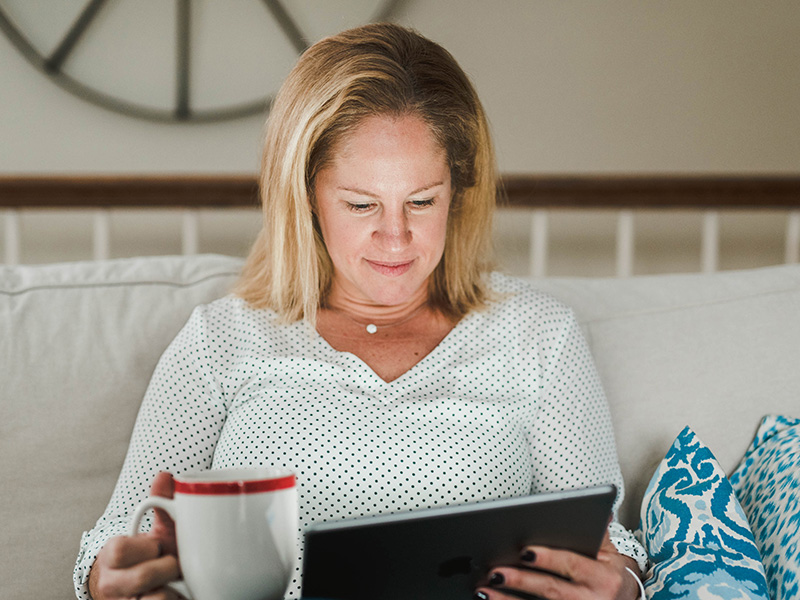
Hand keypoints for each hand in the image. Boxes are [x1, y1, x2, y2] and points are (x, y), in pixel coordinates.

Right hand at [89, 472, 182, 599]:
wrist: (152, 586)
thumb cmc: (156, 555)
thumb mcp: (159, 531)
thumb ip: (163, 505)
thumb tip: (164, 476)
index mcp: (111, 557)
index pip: (118, 550)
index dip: (146, 547)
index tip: (159, 545)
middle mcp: (113, 585)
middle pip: (139, 579)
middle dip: (167, 567)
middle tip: (176, 562)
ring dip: (173, 589)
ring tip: (179, 581)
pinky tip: (180, 594)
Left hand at [473, 529, 641, 599]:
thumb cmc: (611, 576)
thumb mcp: (611, 555)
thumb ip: (598, 533)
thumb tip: (597, 508)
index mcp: (603, 578)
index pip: (571, 564)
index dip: (548, 558)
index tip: (524, 551)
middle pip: (551, 590)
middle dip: (521, 580)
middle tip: (495, 571)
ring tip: (484, 590)